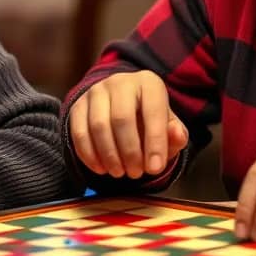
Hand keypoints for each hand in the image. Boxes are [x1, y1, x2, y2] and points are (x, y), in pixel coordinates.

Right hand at [68, 70, 188, 178]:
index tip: (155, 169)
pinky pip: (79, 132)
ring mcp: (96, 91)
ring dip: (109, 156)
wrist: (121, 106)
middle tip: (136, 173)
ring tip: (120, 173)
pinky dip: (89, 155)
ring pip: (98, 126)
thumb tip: (177, 135)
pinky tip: (101, 168)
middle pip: (121, 119)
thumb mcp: (168, 127)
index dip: (155, 142)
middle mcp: (120, 82)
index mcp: (148, 83)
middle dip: (129, 152)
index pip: (152, 111)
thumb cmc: (149, 120)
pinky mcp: (78, 105)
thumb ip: (176, 134)